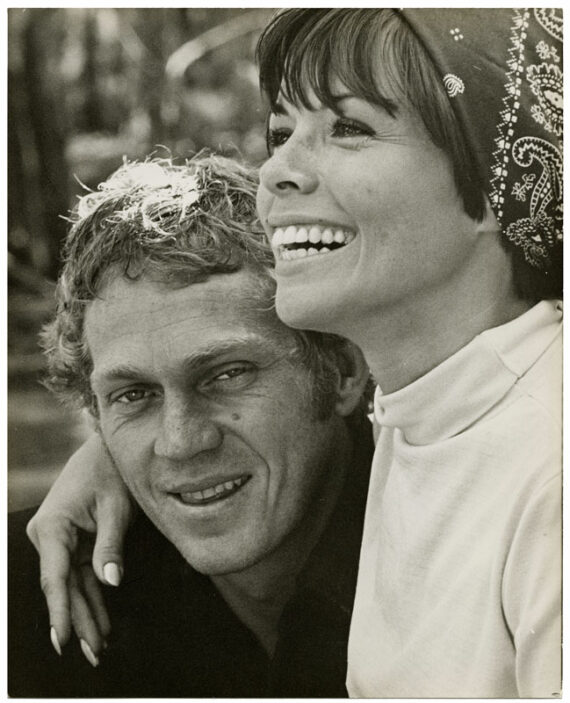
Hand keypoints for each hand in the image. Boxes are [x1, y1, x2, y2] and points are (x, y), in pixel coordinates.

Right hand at [26, 433, 133, 663]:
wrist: (105, 449)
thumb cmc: (110, 471)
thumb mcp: (116, 506)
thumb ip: (111, 545)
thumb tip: (111, 582)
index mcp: (52, 527)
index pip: (55, 577)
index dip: (60, 611)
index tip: (64, 639)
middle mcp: (48, 536)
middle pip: (63, 587)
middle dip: (78, 621)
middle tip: (92, 654)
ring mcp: (58, 540)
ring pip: (72, 585)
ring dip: (86, 613)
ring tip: (99, 646)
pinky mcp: (72, 541)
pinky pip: (81, 575)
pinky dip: (92, 596)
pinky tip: (102, 621)